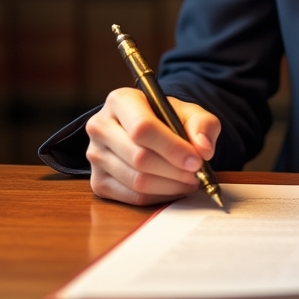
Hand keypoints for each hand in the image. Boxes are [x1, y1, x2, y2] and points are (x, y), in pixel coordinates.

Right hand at [86, 87, 221, 205]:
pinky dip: (159, 197)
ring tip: (190, 181)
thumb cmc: (167, 118)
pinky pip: (131, 197)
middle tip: (197, 174)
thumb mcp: (189, 112)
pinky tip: (174, 188)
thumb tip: (203, 149)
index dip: (172, 148)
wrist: (147, 129)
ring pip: (136, 180)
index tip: (196, 161)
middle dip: (174, 170)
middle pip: (139, 157)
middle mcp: (100, 127)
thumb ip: (202, 125)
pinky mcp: (98, 181)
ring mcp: (95, 156)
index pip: (143, 128)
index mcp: (120, 100)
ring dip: (169, 186)